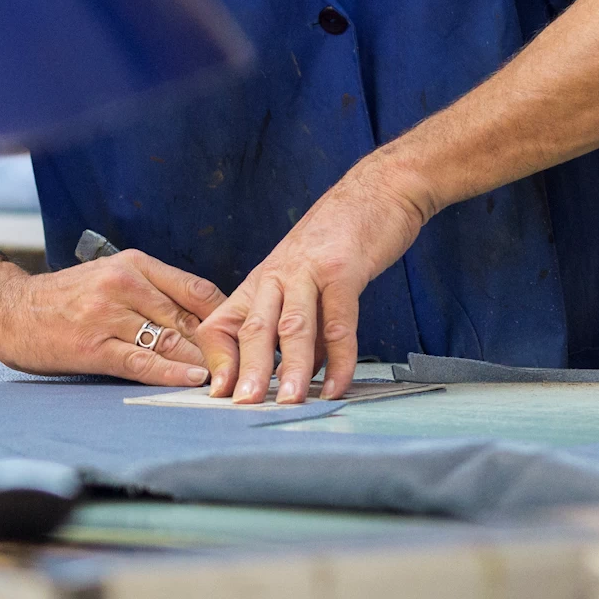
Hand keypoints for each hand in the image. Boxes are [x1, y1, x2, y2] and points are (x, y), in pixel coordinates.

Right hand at [0, 250, 226, 385]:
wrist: (8, 309)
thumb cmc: (66, 299)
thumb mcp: (113, 279)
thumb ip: (155, 294)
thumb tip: (205, 323)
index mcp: (136, 264)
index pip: (198, 290)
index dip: (227, 317)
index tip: (247, 339)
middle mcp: (125, 283)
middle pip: (190, 317)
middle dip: (222, 346)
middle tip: (250, 368)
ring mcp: (108, 314)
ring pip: (170, 340)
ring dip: (203, 363)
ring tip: (230, 380)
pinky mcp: (93, 345)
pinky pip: (141, 361)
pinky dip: (171, 373)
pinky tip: (192, 381)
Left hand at [198, 161, 431, 403]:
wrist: (379, 190)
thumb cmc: (341, 238)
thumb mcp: (306, 279)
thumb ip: (302, 324)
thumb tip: (302, 372)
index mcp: (263, 282)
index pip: (223, 323)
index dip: (219, 360)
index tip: (219, 395)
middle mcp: (278, 276)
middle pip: (253, 329)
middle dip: (246, 371)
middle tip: (241, 408)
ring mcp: (310, 272)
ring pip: (292, 327)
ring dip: (289, 368)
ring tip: (288, 403)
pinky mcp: (344, 270)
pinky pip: (339, 321)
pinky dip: (340, 357)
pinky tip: (337, 384)